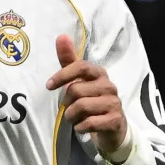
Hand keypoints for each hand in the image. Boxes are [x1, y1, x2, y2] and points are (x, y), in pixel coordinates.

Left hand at [46, 35, 127, 157]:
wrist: (113, 127)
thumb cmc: (92, 101)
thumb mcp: (80, 81)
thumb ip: (69, 61)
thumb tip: (61, 36)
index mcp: (99, 73)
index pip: (81, 67)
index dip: (63, 75)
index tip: (49, 85)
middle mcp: (109, 86)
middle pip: (76, 90)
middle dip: (67, 103)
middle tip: (69, 109)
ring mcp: (114, 103)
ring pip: (81, 106)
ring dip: (72, 116)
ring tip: (75, 119)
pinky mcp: (115, 120)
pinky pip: (89, 122)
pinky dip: (80, 127)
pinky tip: (82, 128)